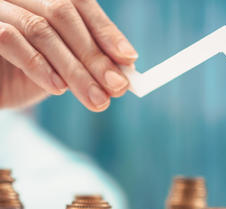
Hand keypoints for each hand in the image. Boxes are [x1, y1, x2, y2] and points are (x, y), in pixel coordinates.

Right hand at [0, 0, 136, 110]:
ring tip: (95, 98)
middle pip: (63, 14)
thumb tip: (121, 74)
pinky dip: (38, 65)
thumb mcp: (57, 70)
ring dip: (74, 68)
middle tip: (117, 86)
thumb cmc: (14, 76)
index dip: (106, 30)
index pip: (79, 3)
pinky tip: (58, 88)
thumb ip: (83, 64)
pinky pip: (9, 39)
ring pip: (40, 29)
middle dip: (94, 54)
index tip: (129, 58)